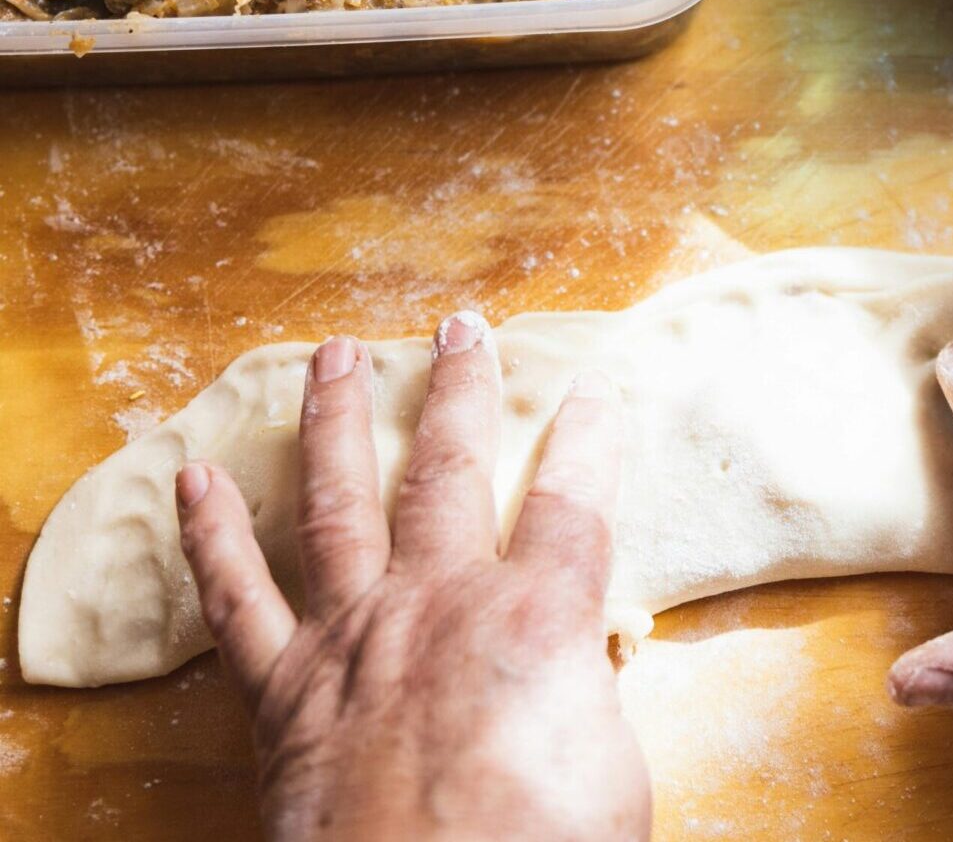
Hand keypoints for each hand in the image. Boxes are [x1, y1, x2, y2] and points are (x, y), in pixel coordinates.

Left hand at [175, 312, 646, 841]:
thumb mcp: (612, 769)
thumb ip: (591, 696)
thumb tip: (584, 667)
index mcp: (538, 618)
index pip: (574, 504)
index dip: (591, 441)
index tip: (592, 389)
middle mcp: (441, 603)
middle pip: (449, 471)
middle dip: (456, 392)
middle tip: (458, 328)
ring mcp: (354, 637)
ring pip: (339, 502)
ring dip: (335, 421)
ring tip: (334, 356)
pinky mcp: (284, 691)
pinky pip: (238, 598)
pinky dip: (212, 536)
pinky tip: (194, 479)